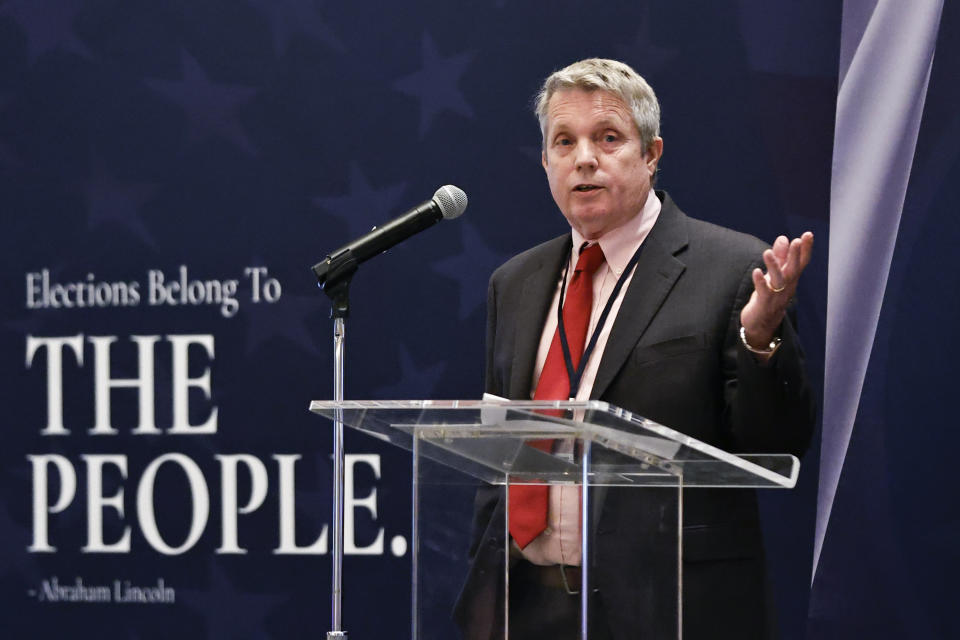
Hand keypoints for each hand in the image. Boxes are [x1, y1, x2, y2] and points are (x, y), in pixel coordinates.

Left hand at [739, 232, 813, 349]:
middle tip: (796, 241)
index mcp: (791, 278)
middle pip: (793, 270)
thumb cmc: (770, 295)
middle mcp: (787, 286)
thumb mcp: (776, 274)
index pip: (801, 262)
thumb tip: (783, 237)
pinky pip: (763, 292)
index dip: (805, 249)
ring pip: (778, 280)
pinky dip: (760, 282)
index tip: (808, 234)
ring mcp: (776, 295)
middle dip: (795, 256)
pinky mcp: (764, 303)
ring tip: (767, 252)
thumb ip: (780, 256)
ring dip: (774, 266)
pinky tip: (756, 271)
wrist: (762, 323)